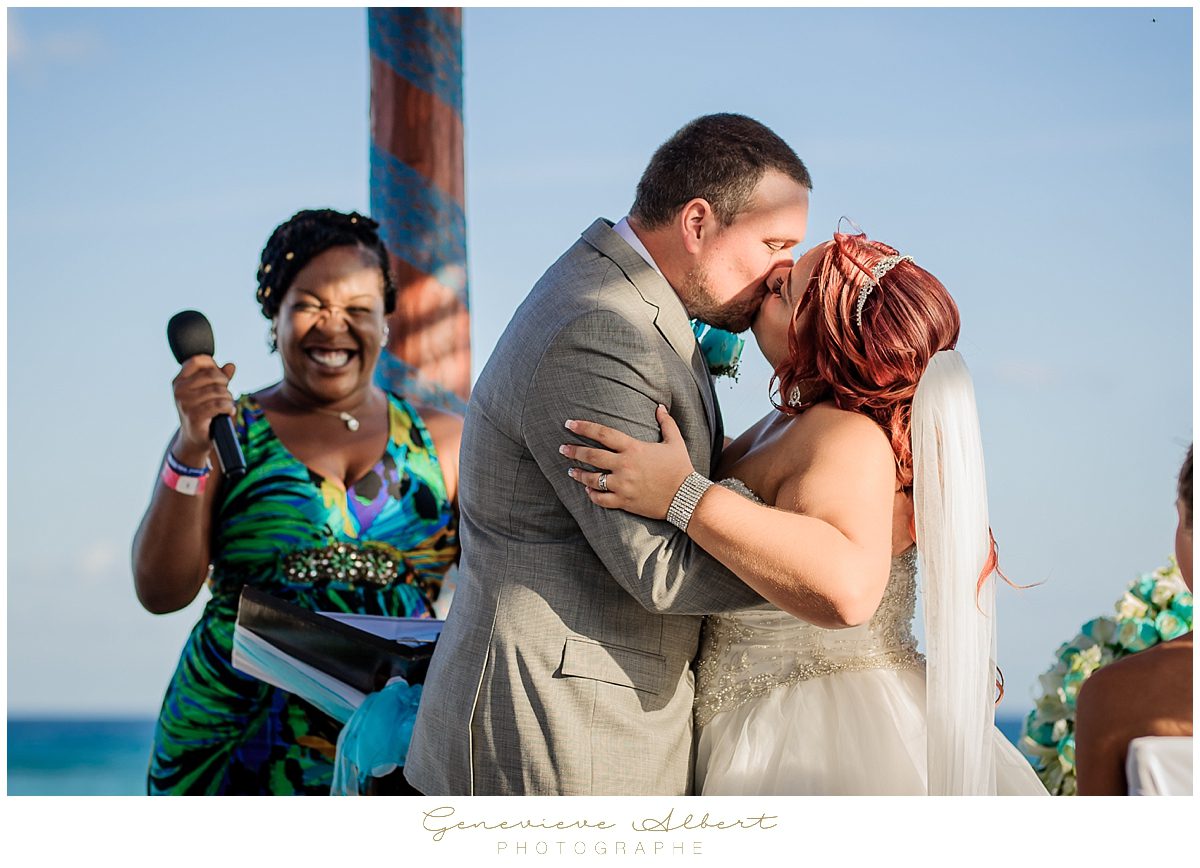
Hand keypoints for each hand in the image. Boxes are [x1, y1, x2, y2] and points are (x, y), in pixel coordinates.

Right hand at [172, 355, 235, 464]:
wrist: (194, 439)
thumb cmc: (202, 412)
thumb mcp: (209, 392)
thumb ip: (220, 378)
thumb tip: (230, 366)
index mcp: (180, 381)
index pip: (198, 360)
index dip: (214, 366)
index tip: (219, 379)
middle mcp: (179, 390)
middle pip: (213, 375)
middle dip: (225, 385)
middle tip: (225, 396)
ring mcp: (185, 403)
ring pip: (219, 391)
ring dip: (228, 398)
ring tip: (226, 406)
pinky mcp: (194, 415)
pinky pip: (220, 404)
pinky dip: (229, 407)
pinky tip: (228, 412)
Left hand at [561, 404, 695, 518]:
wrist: (686, 497)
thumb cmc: (681, 467)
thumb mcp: (675, 441)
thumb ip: (666, 422)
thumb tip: (660, 406)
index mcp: (633, 448)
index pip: (603, 434)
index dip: (584, 427)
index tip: (569, 424)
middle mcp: (625, 465)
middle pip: (591, 455)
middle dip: (574, 451)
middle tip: (562, 449)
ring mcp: (623, 485)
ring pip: (593, 479)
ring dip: (579, 474)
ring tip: (570, 471)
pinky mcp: (624, 501)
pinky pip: (601, 499)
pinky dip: (592, 495)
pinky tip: (588, 491)